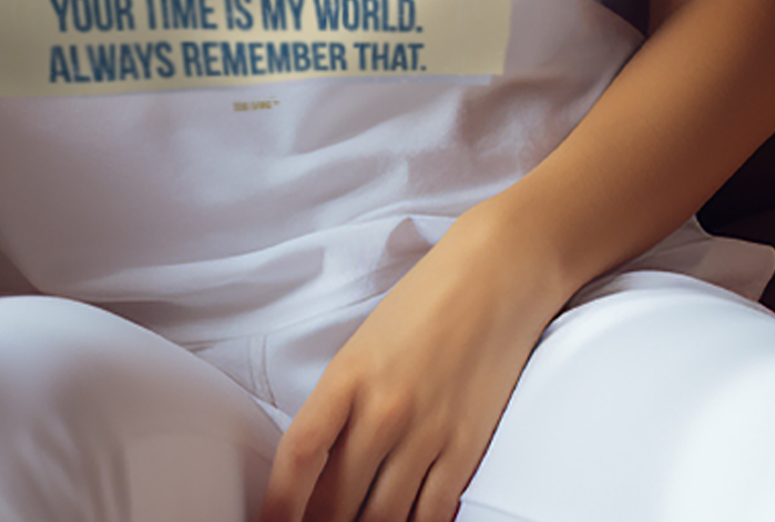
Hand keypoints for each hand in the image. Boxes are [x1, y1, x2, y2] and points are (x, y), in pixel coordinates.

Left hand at [259, 207, 560, 521]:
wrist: (494, 276)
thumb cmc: (424, 303)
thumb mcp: (365, 344)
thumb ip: (343, 402)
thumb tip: (322, 463)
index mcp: (348, 375)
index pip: (300, 453)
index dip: (280, 501)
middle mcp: (384, 409)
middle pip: (337, 498)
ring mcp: (427, 433)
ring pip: (384, 516)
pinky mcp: (467, 449)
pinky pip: (432, 514)